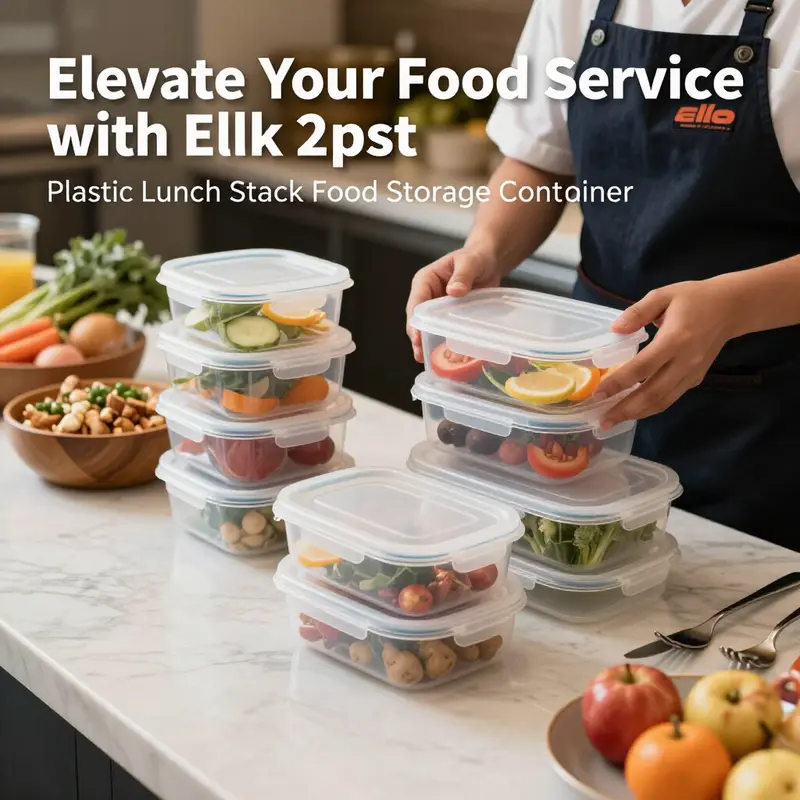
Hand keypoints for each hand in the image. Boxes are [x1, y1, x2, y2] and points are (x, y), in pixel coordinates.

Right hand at [406, 246, 500, 361]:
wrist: (488, 262)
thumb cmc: (476, 257)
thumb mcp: (470, 262)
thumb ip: (463, 275)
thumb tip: (454, 290)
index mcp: (425, 281)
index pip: (415, 303)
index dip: (414, 321)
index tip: (417, 337)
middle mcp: (427, 295)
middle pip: (418, 320)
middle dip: (418, 338)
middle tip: (421, 355)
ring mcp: (437, 308)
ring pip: (428, 328)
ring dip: (429, 344)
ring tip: (432, 362)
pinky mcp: (448, 316)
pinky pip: (443, 330)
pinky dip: (444, 343)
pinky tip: (448, 357)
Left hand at [597, 279, 739, 427]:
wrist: (731, 308)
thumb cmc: (694, 298)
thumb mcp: (663, 295)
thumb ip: (637, 312)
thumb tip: (615, 329)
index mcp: (674, 339)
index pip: (643, 367)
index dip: (619, 382)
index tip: (599, 393)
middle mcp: (684, 362)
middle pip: (652, 393)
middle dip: (626, 409)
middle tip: (603, 421)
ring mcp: (692, 374)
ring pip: (663, 401)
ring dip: (637, 414)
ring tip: (613, 421)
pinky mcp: (696, 379)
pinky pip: (671, 398)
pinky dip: (651, 408)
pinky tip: (633, 411)